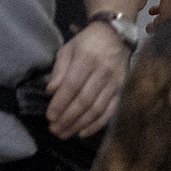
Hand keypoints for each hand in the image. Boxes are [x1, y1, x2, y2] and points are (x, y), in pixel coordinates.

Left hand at [43, 20, 128, 139]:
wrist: (115, 37)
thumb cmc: (86, 42)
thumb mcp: (68, 49)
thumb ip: (59, 70)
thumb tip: (51, 91)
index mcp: (86, 60)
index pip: (72, 86)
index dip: (60, 103)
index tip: (50, 116)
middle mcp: (102, 74)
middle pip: (84, 101)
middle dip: (68, 118)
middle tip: (55, 130)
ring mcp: (114, 84)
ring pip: (97, 109)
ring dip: (80, 124)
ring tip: (65, 133)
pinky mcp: (121, 92)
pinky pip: (110, 112)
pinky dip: (97, 124)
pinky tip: (83, 132)